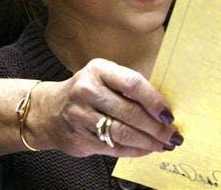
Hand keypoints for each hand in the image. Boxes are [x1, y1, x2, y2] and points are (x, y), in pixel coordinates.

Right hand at [28, 59, 182, 156]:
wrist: (48, 111)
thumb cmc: (87, 91)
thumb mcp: (105, 77)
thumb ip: (129, 87)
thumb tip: (163, 107)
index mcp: (99, 70)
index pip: (133, 84)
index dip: (155, 100)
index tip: (169, 114)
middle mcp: (87, 91)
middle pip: (130, 112)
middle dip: (156, 127)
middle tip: (172, 134)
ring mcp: (80, 116)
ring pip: (122, 133)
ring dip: (148, 142)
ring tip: (163, 144)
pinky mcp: (79, 138)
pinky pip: (113, 147)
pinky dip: (134, 150)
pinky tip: (146, 149)